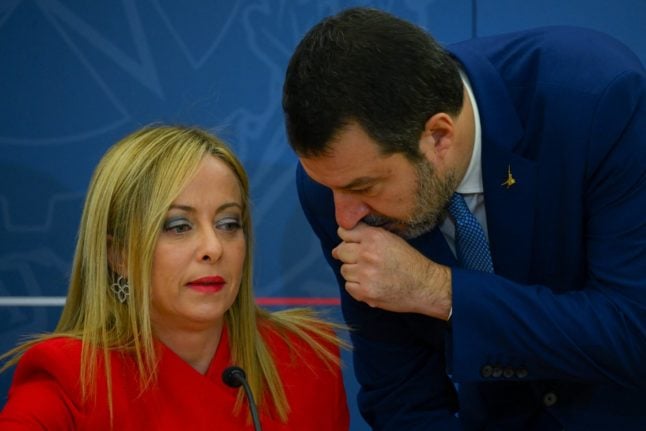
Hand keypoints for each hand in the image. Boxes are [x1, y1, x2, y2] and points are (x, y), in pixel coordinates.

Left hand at [331, 222, 451, 319]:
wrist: (425, 286)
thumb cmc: (410, 262)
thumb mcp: (391, 239)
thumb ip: (368, 236)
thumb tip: (343, 237)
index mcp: (374, 237)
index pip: (344, 232)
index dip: (346, 238)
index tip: (349, 243)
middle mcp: (367, 254)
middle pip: (340, 251)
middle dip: (346, 255)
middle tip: (358, 261)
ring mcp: (365, 274)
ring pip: (344, 270)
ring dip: (353, 272)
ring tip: (368, 274)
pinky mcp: (365, 292)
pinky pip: (348, 286)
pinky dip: (356, 287)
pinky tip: (369, 284)